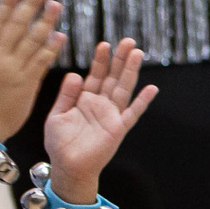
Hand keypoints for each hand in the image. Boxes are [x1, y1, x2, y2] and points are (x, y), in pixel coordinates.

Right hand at [0, 0, 66, 142]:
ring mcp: (13, 69)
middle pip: (16, 26)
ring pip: (31, 40)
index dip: (8, 4)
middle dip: (29, 6)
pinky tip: (61, 36)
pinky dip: (51, 48)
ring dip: (45, 22)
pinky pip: (41, 62)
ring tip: (57, 6)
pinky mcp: (26, 83)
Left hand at [42, 38, 158, 205]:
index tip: (104, 44)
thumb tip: (75, 75)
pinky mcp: (118, 129)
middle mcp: (101, 105)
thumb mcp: (57, 115)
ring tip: (137, 54)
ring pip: (123, 89)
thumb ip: (66, 95)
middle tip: (128, 41)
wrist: (67, 167)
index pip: (95, 75)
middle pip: (113, 77)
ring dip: (131, 72)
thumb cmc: (60, 144)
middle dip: (120, 59)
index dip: (100, 60)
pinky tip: (152, 89)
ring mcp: (111, 116)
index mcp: (85, 100)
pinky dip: (142, 101)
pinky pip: (132, 113)